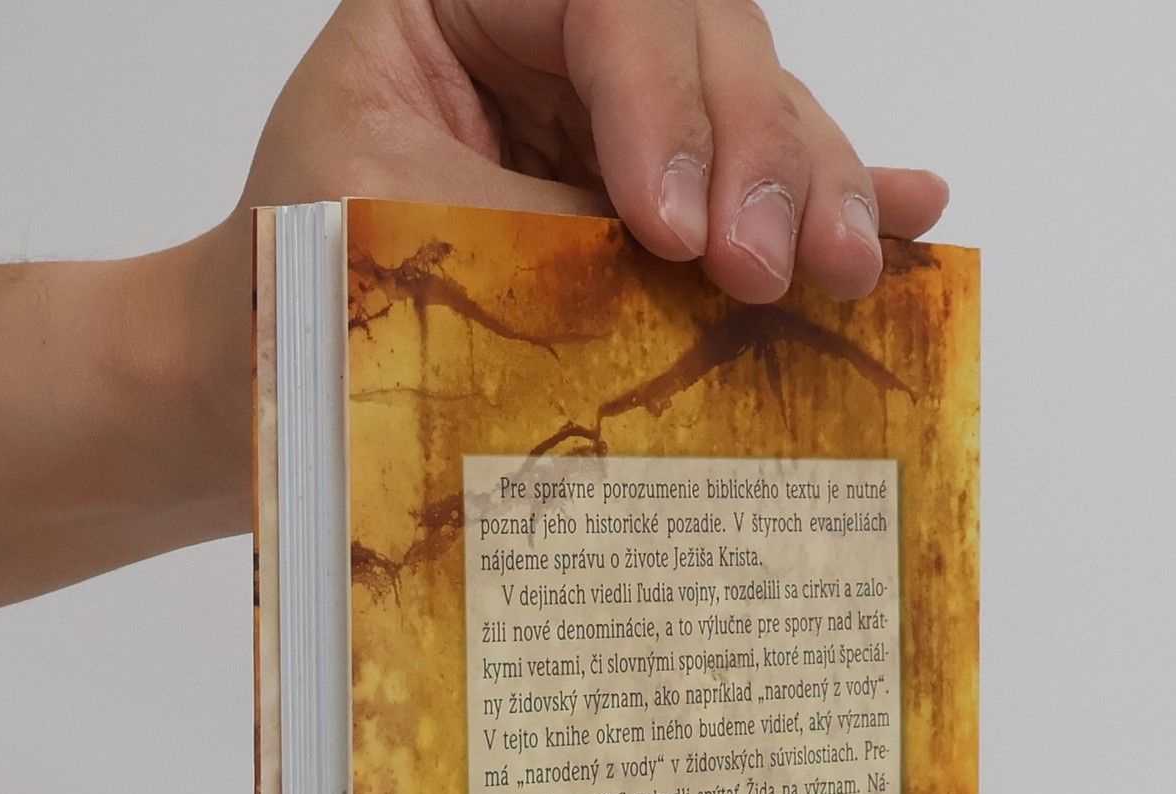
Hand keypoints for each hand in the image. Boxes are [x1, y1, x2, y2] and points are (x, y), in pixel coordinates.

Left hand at [159, 0, 949, 518]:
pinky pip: (757, 179)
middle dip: (759, 155)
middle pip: (710, 43)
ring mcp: (617, 112)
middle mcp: (558, 37)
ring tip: (845, 273)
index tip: (672, 232)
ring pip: (754, 108)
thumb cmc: (301, 291)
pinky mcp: (655, 194)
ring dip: (814, 187)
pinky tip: (908, 213)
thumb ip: (556, 238)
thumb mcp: (410, 241)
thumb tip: (708, 270)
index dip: (664, 105)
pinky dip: (833, 197)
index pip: (611, 2)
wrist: (266, 374)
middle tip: (770, 272)